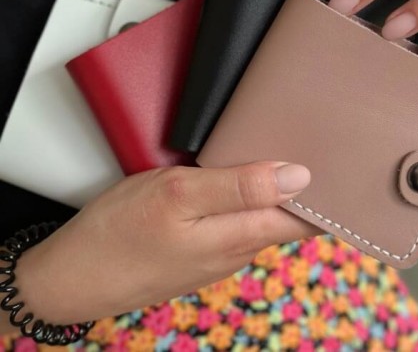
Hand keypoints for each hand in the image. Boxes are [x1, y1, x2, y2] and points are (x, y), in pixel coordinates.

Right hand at [14, 162, 316, 323]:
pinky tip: (241, 183)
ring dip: (276, 194)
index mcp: (240, 235)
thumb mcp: (178, 194)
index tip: (338, 159)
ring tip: (281, 155)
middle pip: (288, 219)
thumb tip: (298, 177)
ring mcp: (218, 256)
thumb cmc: (120, 231)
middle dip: (304, 189)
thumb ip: (239, 187)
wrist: (73, 277)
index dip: (327, 192)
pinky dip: (249, 203)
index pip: (307, 219)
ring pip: (262, 221)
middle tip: (311, 146)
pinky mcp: (199, 253)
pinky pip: (238, 225)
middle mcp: (238, 250)